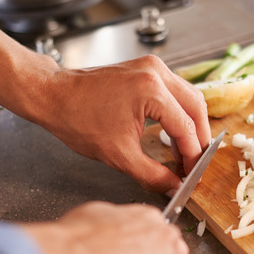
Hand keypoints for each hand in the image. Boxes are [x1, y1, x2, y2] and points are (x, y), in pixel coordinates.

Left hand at [36, 55, 211, 194]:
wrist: (54, 96)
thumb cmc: (77, 119)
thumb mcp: (119, 155)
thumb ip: (152, 174)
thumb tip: (173, 186)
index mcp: (151, 91)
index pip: (187, 128)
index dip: (193, 156)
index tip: (192, 175)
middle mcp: (156, 73)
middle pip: (196, 107)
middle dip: (199, 139)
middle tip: (195, 164)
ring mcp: (152, 67)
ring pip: (189, 97)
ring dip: (191, 125)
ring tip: (185, 151)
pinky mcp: (146, 68)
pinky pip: (174, 91)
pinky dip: (179, 112)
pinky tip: (173, 132)